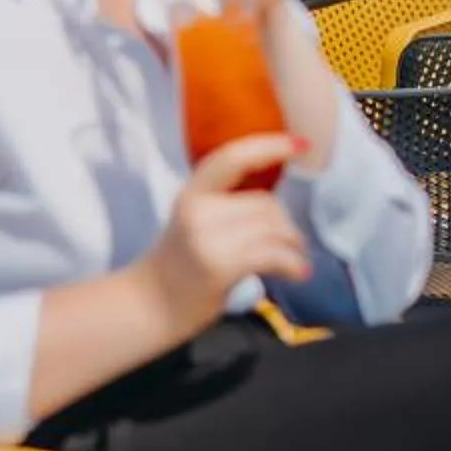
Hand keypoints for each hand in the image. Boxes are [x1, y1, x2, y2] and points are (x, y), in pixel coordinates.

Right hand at [139, 134, 312, 329]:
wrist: (148, 306)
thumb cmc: (179, 265)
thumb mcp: (195, 221)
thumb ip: (226, 205)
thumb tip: (277, 206)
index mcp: (192, 192)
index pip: (233, 157)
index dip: (270, 145)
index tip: (303, 143)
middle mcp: (198, 210)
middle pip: (266, 202)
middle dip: (286, 224)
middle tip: (291, 244)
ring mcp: (208, 238)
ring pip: (274, 227)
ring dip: (293, 245)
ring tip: (294, 260)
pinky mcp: (220, 266)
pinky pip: (273, 255)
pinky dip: (293, 264)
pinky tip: (298, 273)